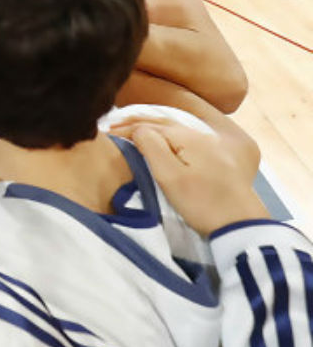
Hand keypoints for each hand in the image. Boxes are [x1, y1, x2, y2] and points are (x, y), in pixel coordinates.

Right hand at [110, 117, 267, 235]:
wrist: (241, 224)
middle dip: (138, 122)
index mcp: (189, 138)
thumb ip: (151, 147)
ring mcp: (213, 148)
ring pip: (176, 131)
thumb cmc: (202, 202)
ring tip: (133, 129)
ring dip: (152, 128)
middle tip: (114, 125)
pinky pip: (185, 140)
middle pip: (165, 124)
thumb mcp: (170, 176)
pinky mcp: (218, 161)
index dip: (127, 128)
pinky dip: (167, 136)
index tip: (106, 133)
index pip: (151, 126)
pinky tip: (163, 142)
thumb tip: (138, 130)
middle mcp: (202, 137)